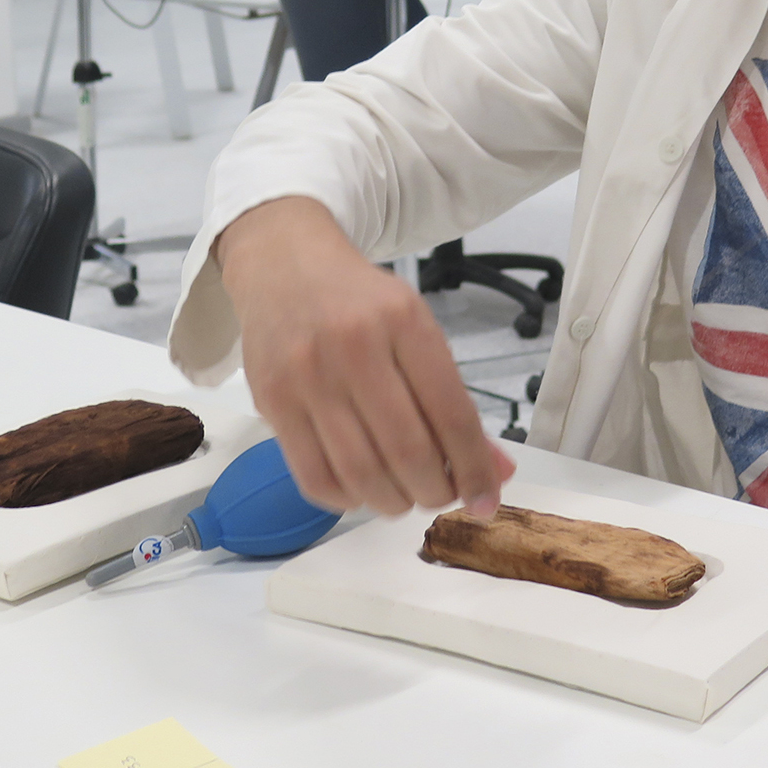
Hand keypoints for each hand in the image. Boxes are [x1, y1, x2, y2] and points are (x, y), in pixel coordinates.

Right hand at [214, 196, 513, 517]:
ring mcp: (307, 375)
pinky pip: (315, 476)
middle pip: (407, 451)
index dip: (475, 469)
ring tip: (405, 496)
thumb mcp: (416, 328)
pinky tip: (362, 488)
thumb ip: (453, 399)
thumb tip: (496, 469)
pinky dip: (348, 499)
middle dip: (435, 491)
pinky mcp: (272, 401)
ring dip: (394, 502)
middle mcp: (354, 347)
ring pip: (361, 473)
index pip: (451, 414)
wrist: (284, 265)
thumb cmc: (359, 303)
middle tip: (442, 494)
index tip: (486, 498)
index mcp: (404, 321)